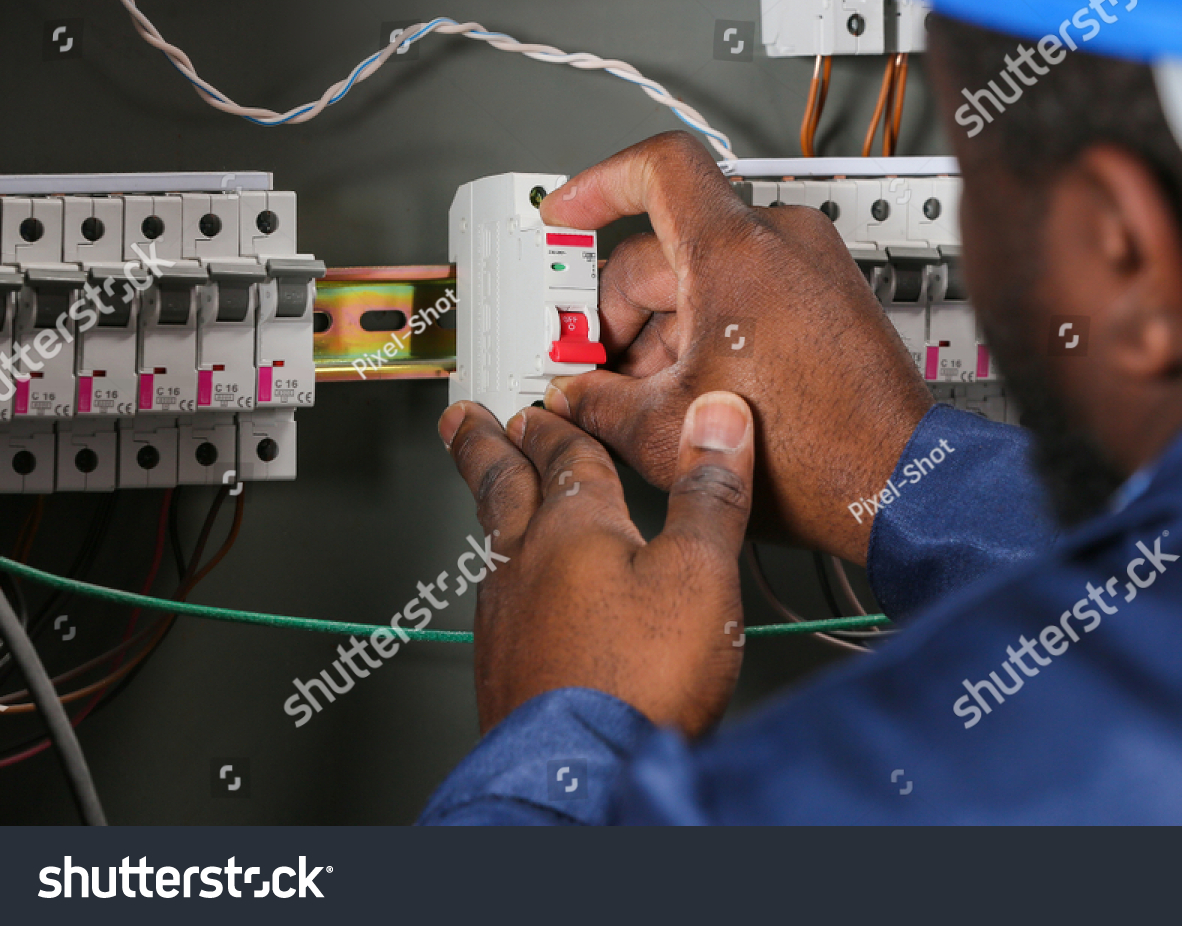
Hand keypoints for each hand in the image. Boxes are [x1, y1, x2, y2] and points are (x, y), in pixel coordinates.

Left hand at [439, 390, 754, 736]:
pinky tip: (509, 596)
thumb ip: (709, 495)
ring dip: (492, 506)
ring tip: (490, 495)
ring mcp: (503, 620)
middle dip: (486, 447)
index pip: (564, 456)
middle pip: (501, 487)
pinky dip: (501, 573)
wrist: (581, 777)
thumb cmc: (637, 684)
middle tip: (463, 421)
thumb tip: (718, 421)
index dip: (559, 425)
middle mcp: (525, 566)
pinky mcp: (500, 669)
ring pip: (491, 542)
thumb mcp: (699, 574)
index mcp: (575, 529)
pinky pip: (493, 597)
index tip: (542, 406)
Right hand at [539, 131, 932, 564]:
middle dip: (619, 305)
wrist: (896, 484)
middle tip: (594, 360)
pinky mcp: (828, 296)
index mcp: (736, 252)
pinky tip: (689, 388)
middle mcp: (780, 241)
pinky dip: (708, 326)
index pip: (657, 166)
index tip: (566, 213)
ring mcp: (811, 266)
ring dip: (662, 325)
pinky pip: (749, 289)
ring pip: (706, 269)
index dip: (598, 184)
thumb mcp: (667, 431)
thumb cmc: (815, 456)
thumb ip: (598, 402)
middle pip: (667, 239)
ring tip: (642, 394)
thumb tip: (574, 395)